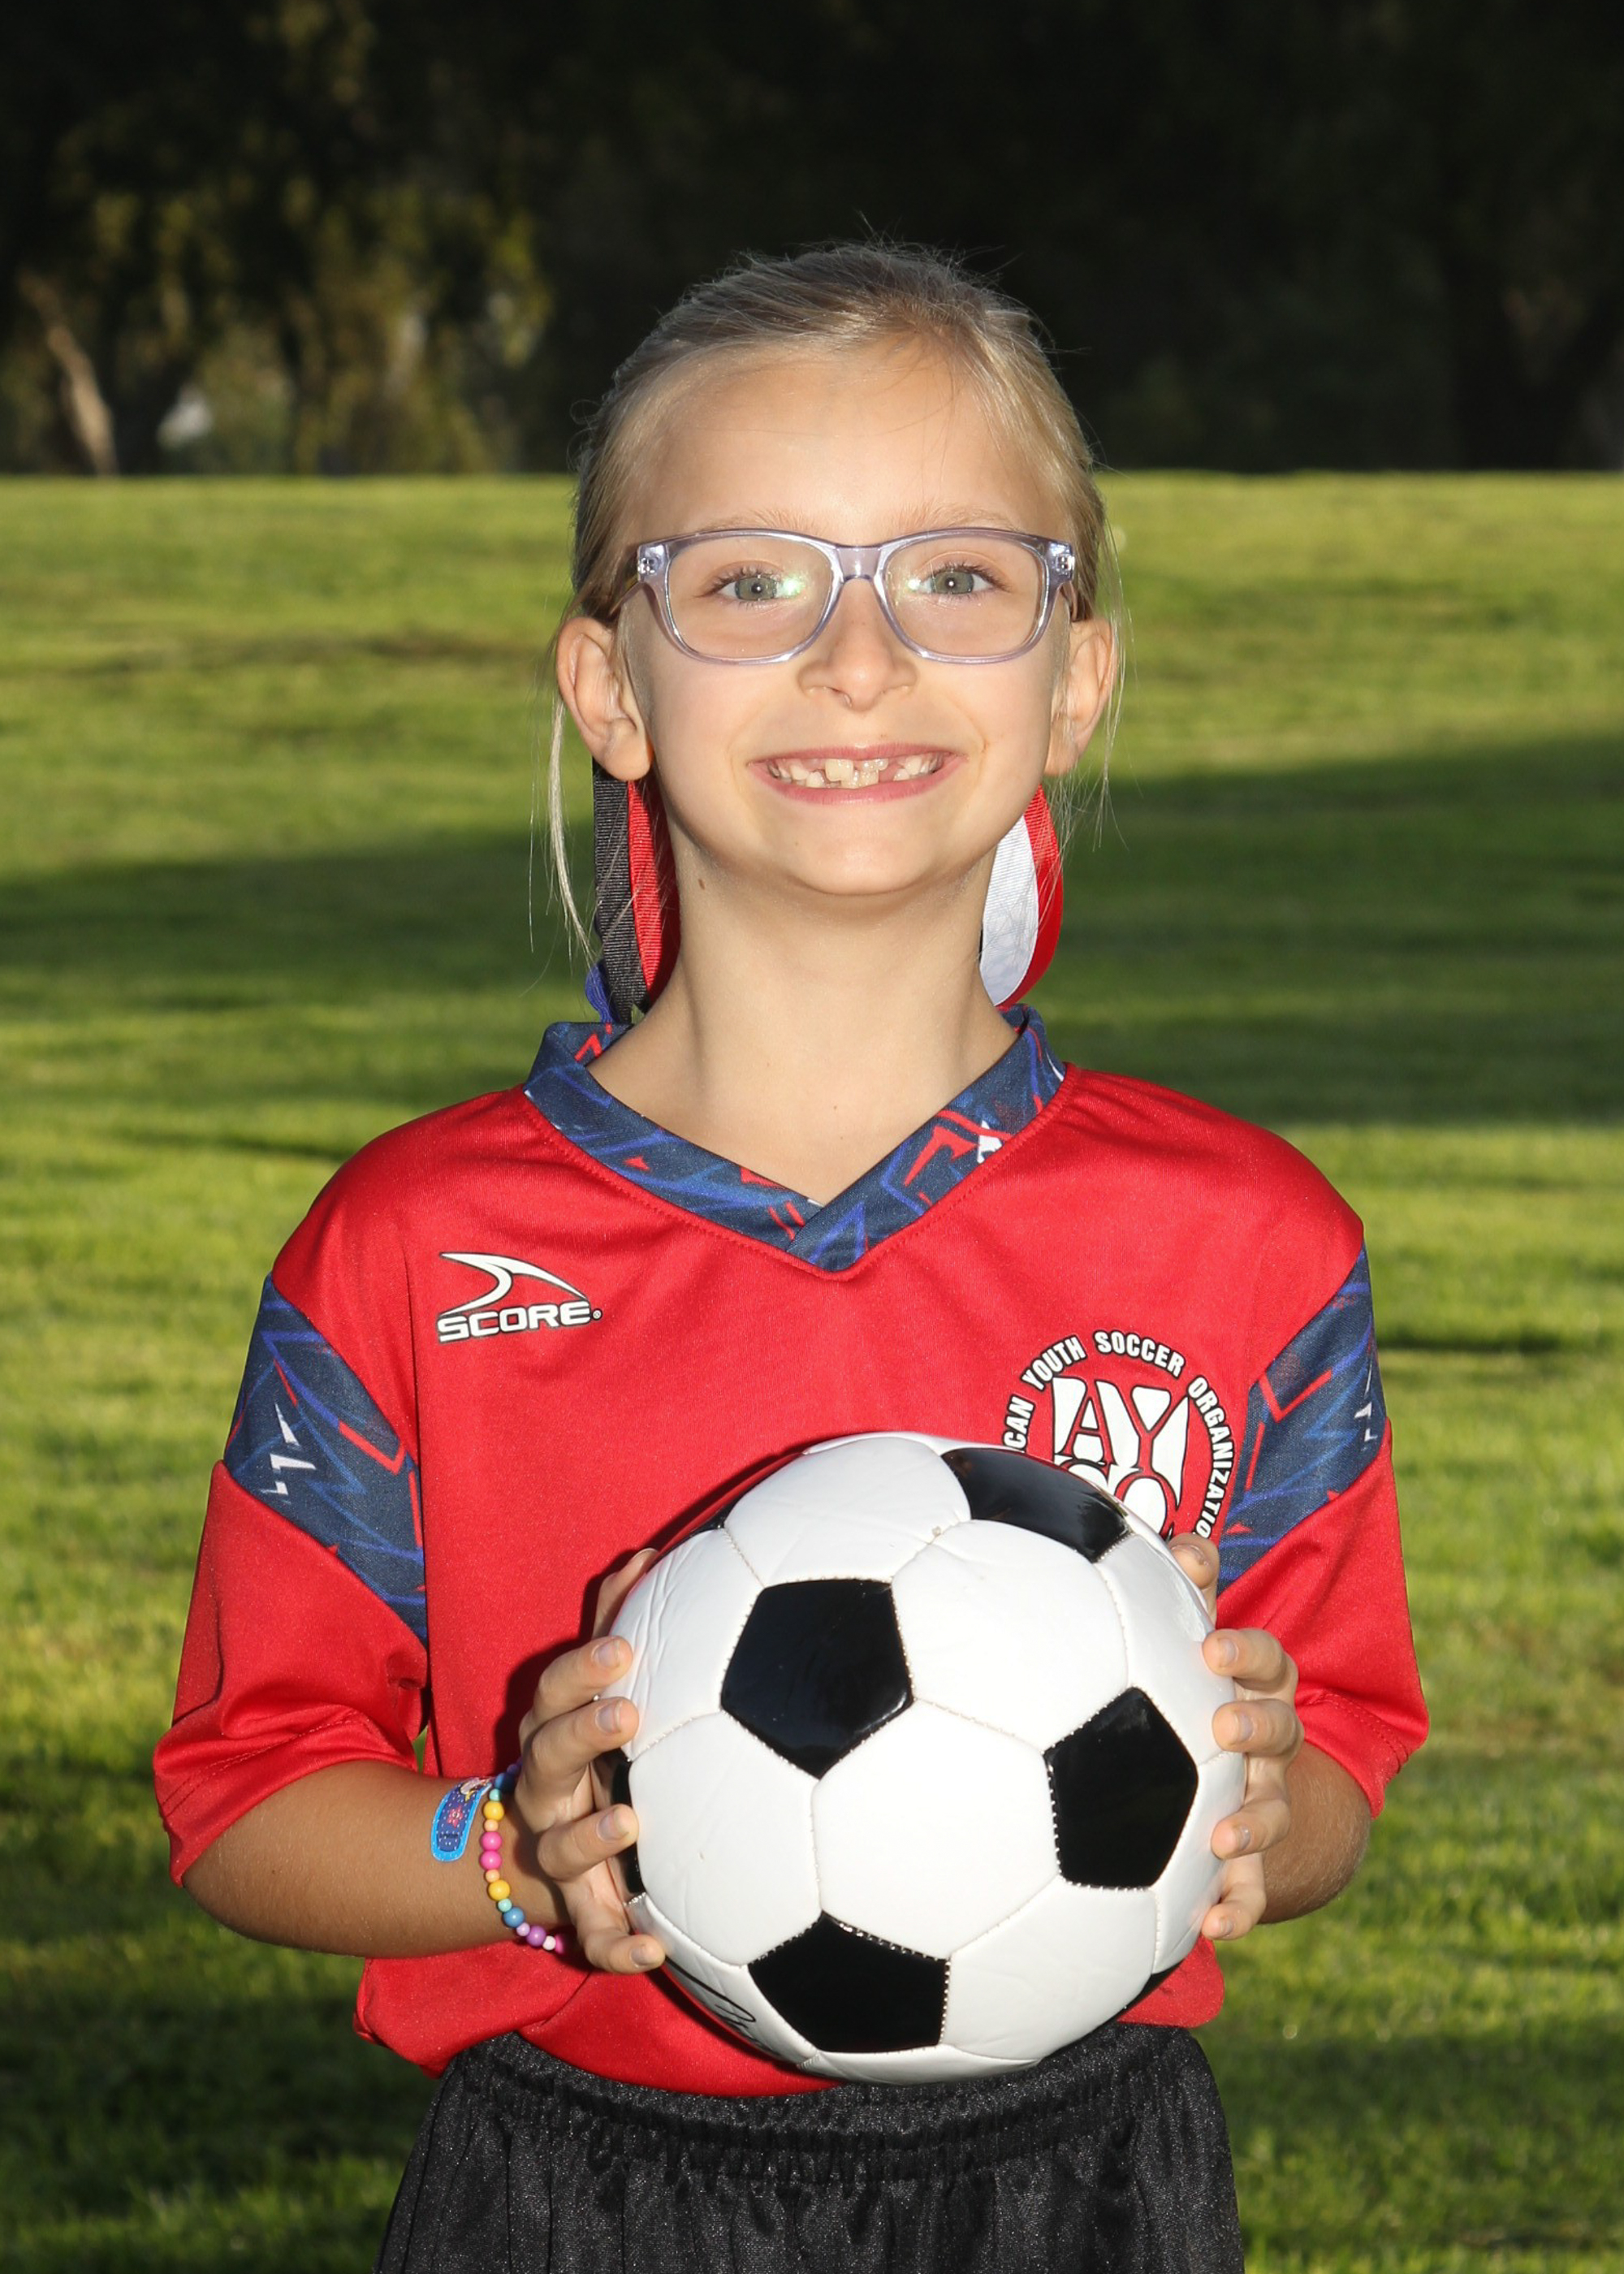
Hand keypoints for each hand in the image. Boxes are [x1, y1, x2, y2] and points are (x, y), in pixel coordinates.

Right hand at [509, 1547, 666, 1973]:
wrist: (531, 1850)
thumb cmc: (583, 1753)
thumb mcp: (589, 1693)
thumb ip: (610, 1626)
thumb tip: (646, 1552)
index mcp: (551, 1734)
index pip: (554, 1694)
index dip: (582, 1670)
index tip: (624, 1649)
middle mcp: (545, 1790)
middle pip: (547, 1760)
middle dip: (581, 1734)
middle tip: (626, 1714)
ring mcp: (554, 1851)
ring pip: (559, 1848)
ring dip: (590, 1837)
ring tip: (630, 1821)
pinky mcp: (577, 1907)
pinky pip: (592, 1935)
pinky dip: (618, 1945)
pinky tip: (657, 1950)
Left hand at [1169, 1536, 1302, 1942]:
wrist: (1233, 1780)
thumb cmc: (1194, 1688)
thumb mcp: (1195, 1638)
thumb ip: (1188, 1589)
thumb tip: (1184, 1541)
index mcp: (1255, 1688)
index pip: (1266, 1661)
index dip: (1244, 1651)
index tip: (1207, 1645)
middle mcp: (1267, 1746)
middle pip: (1279, 1732)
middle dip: (1256, 1728)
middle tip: (1222, 1728)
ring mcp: (1262, 1803)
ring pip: (1270, 1814)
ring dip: (1250, 1825)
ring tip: (1219, 1837)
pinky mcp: (1247, 1862)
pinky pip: (1248, 1890)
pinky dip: (1235, 1910)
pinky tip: (1211, 1929)